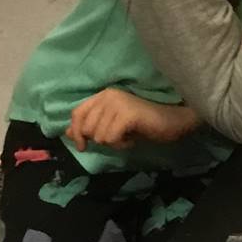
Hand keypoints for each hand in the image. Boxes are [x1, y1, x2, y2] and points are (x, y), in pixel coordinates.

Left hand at [66, 89, 199, 152]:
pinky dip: (122, 144)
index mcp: (104, 95)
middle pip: (86, 128)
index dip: (76, 132)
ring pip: (99, 136)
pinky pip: (111, 138)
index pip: (77, 113)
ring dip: (114, 143)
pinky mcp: (126, 114)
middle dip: (100, 140)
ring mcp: (117, 103)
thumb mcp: (113, 126)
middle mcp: (108, 95)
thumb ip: (91, 127)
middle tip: (118, 138)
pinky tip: (133, 139)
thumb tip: (67, 133)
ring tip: (128, 137)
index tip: (82, 146)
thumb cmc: (145, 124)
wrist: (173, 121)